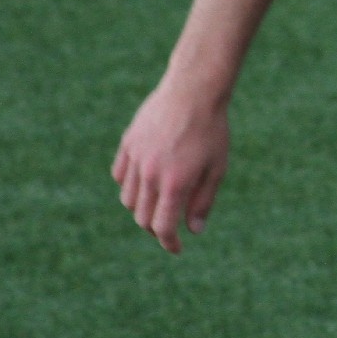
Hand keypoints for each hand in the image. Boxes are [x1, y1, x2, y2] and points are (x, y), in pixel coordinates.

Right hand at [112, 76, 230, 254]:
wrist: (194, 89)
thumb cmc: (212, 129)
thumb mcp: (216, 167)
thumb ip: (203, 201)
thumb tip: (193, 230)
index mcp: (174, 183)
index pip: (162, 227)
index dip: (169, 242)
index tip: (177, 248)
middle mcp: (149, 175)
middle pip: (142, 217)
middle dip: (156, 228)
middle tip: (170, 227)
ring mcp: (135, 159)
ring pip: (128, 199)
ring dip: (141, 208)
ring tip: (158, 203)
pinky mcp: (128, 144)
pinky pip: (120, 175)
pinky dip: (129, 185)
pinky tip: (144, 182)